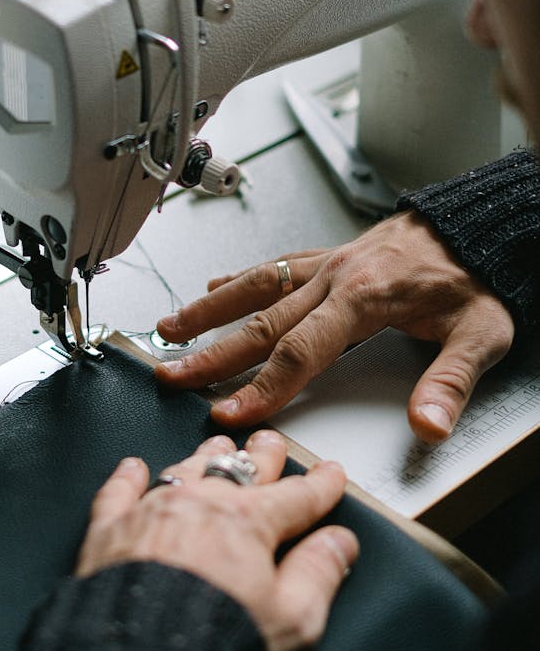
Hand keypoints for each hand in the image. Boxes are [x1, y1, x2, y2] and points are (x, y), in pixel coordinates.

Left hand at [76, 432, 356, 650]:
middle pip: (240, 469)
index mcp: (248, 522)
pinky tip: (132, 467)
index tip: (330, 475)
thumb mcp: (292, 618)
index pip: (296, 497)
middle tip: (271, 443)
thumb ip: (319, 574)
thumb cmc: (214, 641)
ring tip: (217, 445)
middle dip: (262, 455)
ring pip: (186, 469)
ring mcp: (153, 512)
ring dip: (205, 456)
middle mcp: (201, 504)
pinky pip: (119, 492)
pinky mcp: (110, 530)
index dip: (319, 485)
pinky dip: (128, 478)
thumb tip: (339, 545)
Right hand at [154, 211, 514, 442]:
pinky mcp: (330, 255)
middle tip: (171, 375)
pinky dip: (240, 278)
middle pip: (262, 322)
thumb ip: (451, 382)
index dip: (262, 387)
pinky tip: (214, 285)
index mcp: (365, 297)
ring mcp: (329, 263)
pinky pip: (276, 265)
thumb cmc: (479, 277)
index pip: (300, 351)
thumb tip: (426, 426)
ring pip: (256, 286)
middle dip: (212, 354)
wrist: (481, 223)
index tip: (229, 412)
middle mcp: (336, 277)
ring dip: (209, 308)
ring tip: (170, 327)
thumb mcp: (482, 333)